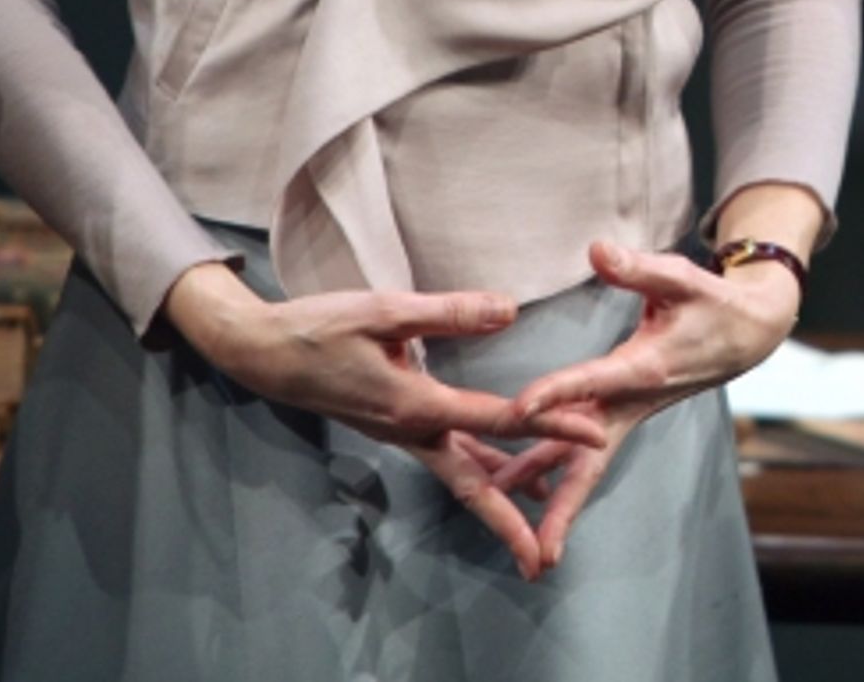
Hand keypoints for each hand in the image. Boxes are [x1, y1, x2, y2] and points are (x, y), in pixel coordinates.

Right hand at [165, 265, 606, 576]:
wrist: (267, 354)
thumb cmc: (322, 327)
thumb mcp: (384, 310)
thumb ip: (449, 312)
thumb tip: (509, 310)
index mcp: (417, 405)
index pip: (498, 418)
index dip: (552, 422)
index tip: (596, 431)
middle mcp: (413, 431)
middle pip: (474, 485)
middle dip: (512, 519)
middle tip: (546, 554)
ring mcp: (402, 433)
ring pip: (461, 474)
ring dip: (499, 494)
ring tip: (544, 510)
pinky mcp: (395, 424)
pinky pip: (445, 453)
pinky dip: (476, 463)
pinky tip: (498, 463)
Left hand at [502, 237, 799, 569]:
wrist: (746, 335)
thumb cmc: (711, 303)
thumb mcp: (683, 278)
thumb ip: (638, 268)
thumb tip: (598, 250)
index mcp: (644, 370)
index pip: (592, 384)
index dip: (554, 394)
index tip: (517, 410)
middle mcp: (632, 403)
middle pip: (589, 461)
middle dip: (562, 506)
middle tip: (532, 550)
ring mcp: (625, 413)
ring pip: (581, 462)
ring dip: (548, 497)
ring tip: (508, 533)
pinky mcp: (620, 413)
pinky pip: (580, 448)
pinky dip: (550, 468)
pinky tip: (516, 484)